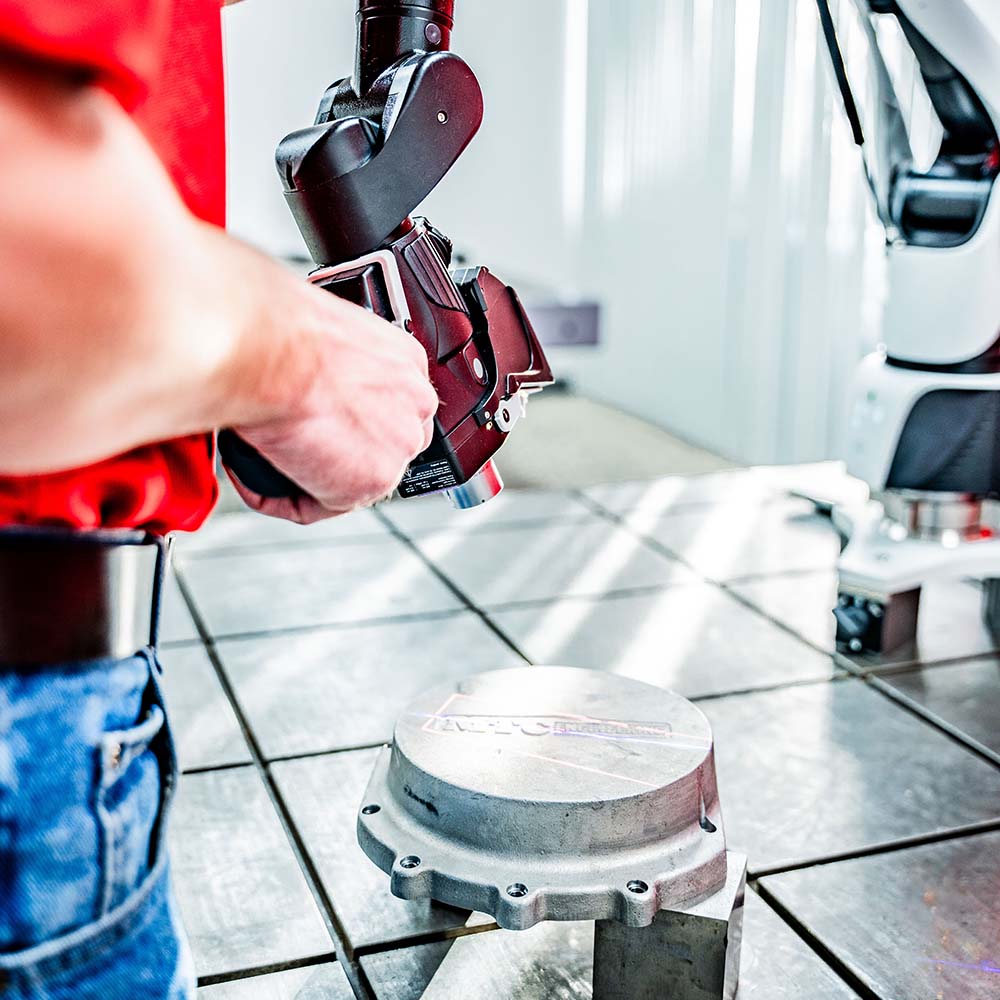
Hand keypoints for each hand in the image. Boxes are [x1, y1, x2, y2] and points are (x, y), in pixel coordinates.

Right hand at [224, 281, 437, 523]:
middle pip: (382, 444)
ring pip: (353, 478)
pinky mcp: (371, 481)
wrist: (267, 349)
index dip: (352, 420)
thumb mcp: (323, 332)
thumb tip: (308, 375)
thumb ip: (332, 363)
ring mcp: (399, 445)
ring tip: (268, 462)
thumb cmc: (279, 329)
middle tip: (294, 448)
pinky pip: (320, 505)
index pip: (392, 405)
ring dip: (307, 477)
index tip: (322, 424)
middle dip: (337, 453)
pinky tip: (255, 481)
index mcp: (404, 361)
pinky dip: (278, 498)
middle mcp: (414, 402)